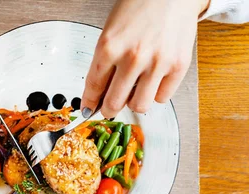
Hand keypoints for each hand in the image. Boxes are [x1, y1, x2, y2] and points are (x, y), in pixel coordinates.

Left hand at [81, 0, 209, 116]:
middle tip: (110, 107)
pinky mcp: (178, 66)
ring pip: (139, 106)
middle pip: (114, 104)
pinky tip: (155, 79)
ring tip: (136, 89)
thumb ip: (106, 61)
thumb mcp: (112, 29)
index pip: (94, 86)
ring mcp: (157, 63)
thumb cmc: (142, 4)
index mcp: (110, 46)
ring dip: (135, 102)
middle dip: (109, 109)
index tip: (89, 109)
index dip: (90, 102)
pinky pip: (162, 98)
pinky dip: (157, 93)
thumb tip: (101, 93)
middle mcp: (133, 57)